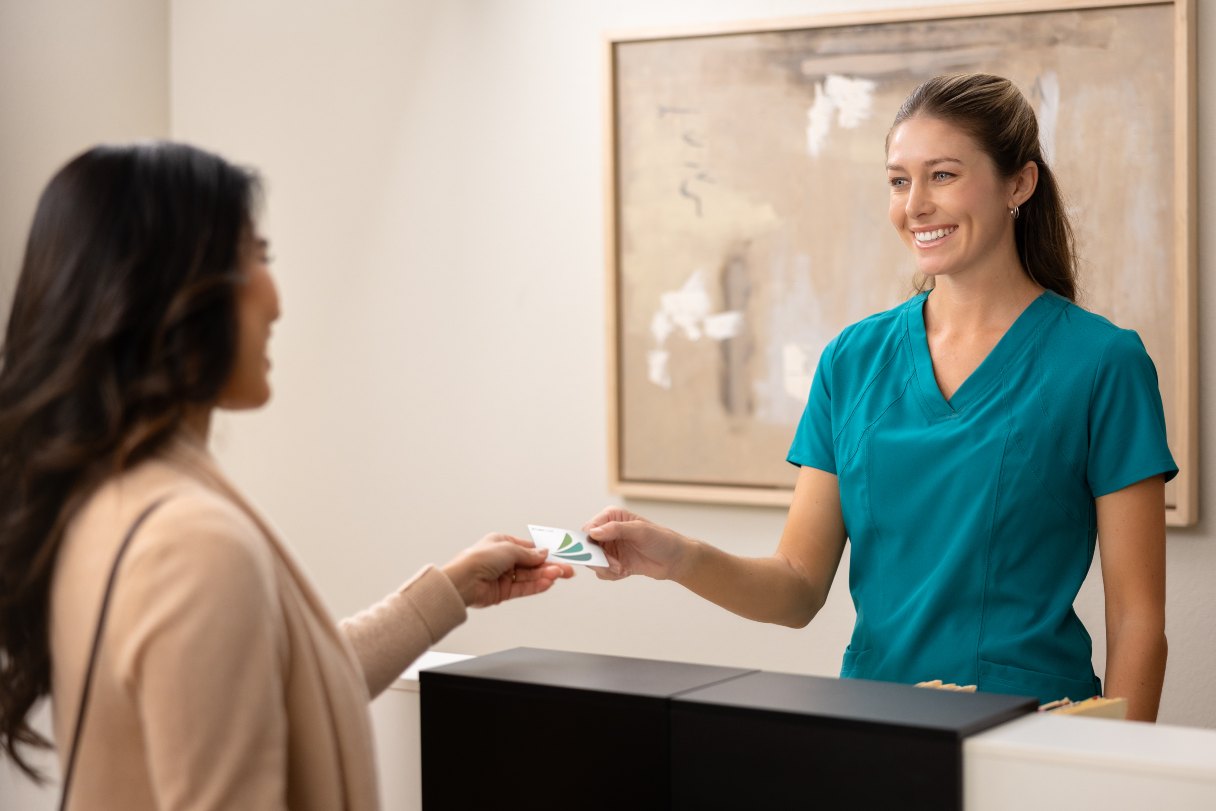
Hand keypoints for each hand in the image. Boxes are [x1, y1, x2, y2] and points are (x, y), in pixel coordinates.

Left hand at [442, 534, 573, 607]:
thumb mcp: (509, 549)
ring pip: (529, 576)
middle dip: (549, 567)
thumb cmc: (478, 559)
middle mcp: (503, 560)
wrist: (463, 581)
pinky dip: (536, 586)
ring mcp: (503, 576)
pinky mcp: (503, 592)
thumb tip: (542, 553)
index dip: (544, 553)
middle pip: (531, 564)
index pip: (528, 549)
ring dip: (545, 576)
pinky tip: (548, 583)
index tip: (559, 556)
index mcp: (501, 543)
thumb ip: (528, 554)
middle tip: (566, 570)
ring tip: (559, 575)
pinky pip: (523, 588)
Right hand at [582, 507, 690, 581]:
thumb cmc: (662, 540)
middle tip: (614, 566)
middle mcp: (608, 531)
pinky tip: (625, 572)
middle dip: (598, 559)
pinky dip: (610, 574)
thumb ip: (615, 529)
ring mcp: (611, 548)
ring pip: (593, 561)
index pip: (589, 528)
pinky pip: (602, 571)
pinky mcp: (614, 562)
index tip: (597, 553)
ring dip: (606, 568)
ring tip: (622, 569)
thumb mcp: (640, 531)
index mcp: (611, 517)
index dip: (589, 542)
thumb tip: (593, 532)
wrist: (675, 560)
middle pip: (587, 547)